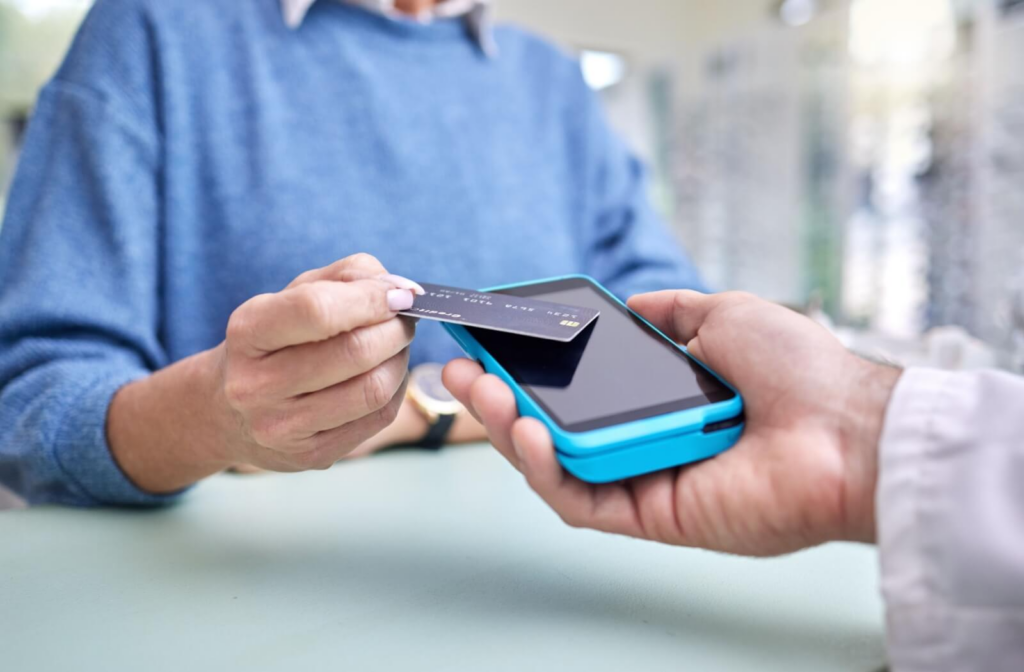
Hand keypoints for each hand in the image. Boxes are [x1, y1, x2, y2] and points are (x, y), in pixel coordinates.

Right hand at [212, 254, 423, 471]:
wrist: (229, 411)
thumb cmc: (277, 340)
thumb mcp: (297, 293)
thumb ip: (350, 276)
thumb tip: (402, 289)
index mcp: (248, 331)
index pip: (317, 310)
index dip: (371, 299)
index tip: (399, 295)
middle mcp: (256, 384)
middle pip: (355, 352)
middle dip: (395, 330)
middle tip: (404, 320)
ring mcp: (282, 427)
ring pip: (373, 389)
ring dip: (400, 360)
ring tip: (396, 347)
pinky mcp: (311, 456)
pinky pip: (378, 418)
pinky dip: (396, 390)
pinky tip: (386, 374)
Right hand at [443, 291, 900, 555]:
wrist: (849, 425)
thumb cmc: (798, 368)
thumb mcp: (722, 314)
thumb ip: (669, 311)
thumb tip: (632, 303)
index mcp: (659, 400)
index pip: (579, 391)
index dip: (532, 370)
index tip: (495, 341)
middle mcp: (644, 442)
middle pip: (554, 429)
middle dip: (498, 398)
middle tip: (460, 367)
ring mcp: (644, 482)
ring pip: (554, 465)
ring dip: (506, 428)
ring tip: (475, 390)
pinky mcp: (651, 517)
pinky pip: (580, 499)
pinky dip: (544, 468)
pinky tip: (525, 428)